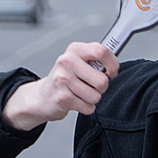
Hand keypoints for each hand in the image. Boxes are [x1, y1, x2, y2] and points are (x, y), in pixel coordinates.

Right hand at [3, 42, 119, 128]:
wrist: (42, 96)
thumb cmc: (65, 79)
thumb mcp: (79, 62)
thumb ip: (96, 59)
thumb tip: (115, 64)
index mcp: (75, 49)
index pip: (101, 51)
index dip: (113, 64)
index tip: (111, 72)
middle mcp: (67, 61)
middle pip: (102, 80)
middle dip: (101, 88)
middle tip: (92, 86)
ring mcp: (63, 79)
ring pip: (95, 96)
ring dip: (92, 99)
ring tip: (81, 94)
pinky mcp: (62, 97)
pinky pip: (88, 107)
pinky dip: (86, 107)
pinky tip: (76, 102)